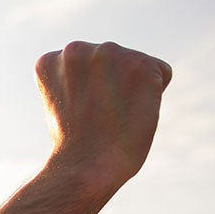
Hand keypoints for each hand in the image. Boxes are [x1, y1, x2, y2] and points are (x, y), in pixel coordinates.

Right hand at [36, 41, 170, 193]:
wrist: (86, 164)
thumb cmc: (75, 146)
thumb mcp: (62, 102)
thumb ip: (78, 79)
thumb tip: (112, 72)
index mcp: (52, 59)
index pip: (86, 64)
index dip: (88, 91)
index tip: (79, 112)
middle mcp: (76, 48)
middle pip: (112, 60)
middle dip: (112, 85)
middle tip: (98, 116)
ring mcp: (109, 53)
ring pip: (136, 65)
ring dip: (133, 89)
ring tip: (114, 114)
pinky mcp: (141, 64)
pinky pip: (162, 74)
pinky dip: (154, 96)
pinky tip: (132, 111)